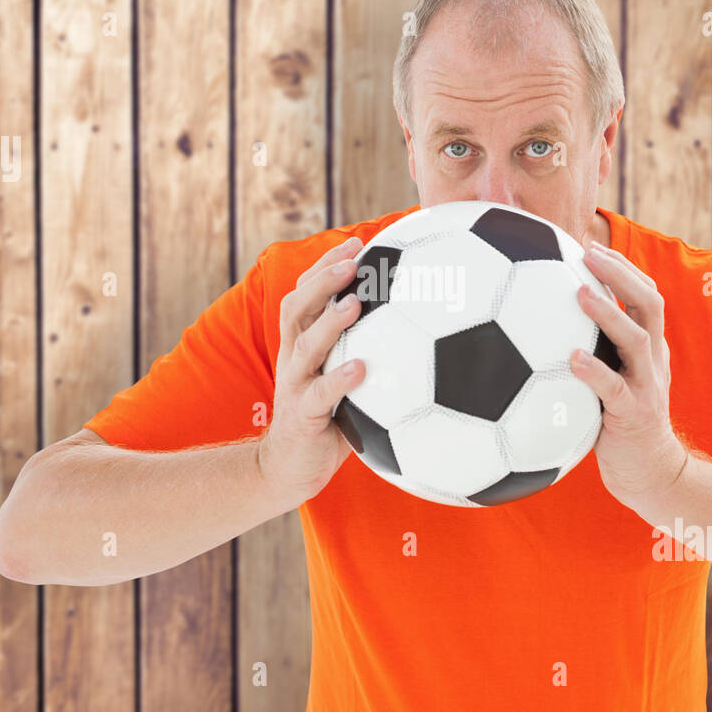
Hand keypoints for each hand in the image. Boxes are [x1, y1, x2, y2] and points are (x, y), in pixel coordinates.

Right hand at [258, 235, 366, 505]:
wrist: (289, 469)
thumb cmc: (328, 421)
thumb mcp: (345, 382)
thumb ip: (369, 355)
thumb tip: (421, 333)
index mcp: (303, 345)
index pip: (306, 294)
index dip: (325, 266)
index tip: (356, 243)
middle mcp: (295, 359)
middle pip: (298, 307)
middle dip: (323, 279)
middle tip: (353, 259)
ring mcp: (296, 386)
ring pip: (305, 345)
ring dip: (329, 321)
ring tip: (354, 303)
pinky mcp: (303, 416)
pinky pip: (321, 395)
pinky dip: (339, 379)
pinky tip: (362, 368)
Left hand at [570, 239, 688, 507]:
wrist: (649, 473)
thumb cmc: (618, 422)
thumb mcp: (611, 379)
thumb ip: (593, 351)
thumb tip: (546, 325)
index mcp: (648, 347)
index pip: (645, 294)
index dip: (622, 266)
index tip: (590, 244)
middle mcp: (652, 359)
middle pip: (650, 303)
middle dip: (622, 273)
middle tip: (588, 252)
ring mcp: (647, 385)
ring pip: (638, 340)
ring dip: (609, 313)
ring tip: (580, 293)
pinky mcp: (634, 414)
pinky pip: (615, 389)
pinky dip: (594, 371)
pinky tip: (571, 359)